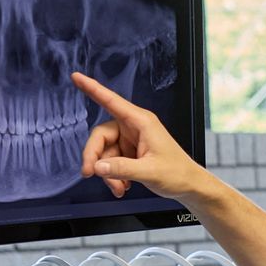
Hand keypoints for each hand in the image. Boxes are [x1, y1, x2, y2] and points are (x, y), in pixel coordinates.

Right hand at [70, 71, 212, 202]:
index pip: (111, 101)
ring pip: (105, 153)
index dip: (92, 88)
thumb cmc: (177, 173)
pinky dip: (113, 175)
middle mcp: (134, 127)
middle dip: (94, 157)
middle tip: (90, 174)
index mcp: (141, 122)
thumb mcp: (149, 172)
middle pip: (100, 136)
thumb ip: (122, 169)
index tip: (76, 76)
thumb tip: (97, 167)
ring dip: (107, 173)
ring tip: (119, 188)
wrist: (189, 186)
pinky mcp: (130, 153)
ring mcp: (130, 141)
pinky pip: (111, 162)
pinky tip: (123, 186)